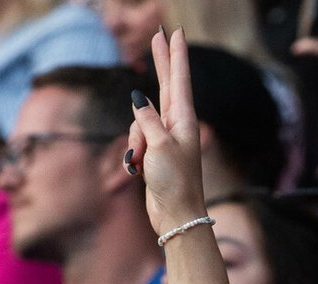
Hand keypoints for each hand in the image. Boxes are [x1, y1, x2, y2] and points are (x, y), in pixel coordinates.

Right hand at [127, 28, 206, 243]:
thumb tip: (138, 98)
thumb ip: (147, 119)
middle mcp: (176, 126)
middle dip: (161, 62)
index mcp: (184, 120)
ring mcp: (165, 140)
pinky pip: (137, 141)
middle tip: (159, 35)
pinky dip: (133, 154)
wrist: (176, 216)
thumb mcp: (159, 145)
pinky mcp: (155, 154)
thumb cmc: (174, 182)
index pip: (179, 79)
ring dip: (134, 141)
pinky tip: (136, 170)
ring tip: (140, 162)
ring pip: (140, 121)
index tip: (176, 32)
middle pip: (166, 86)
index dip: (176, 55)